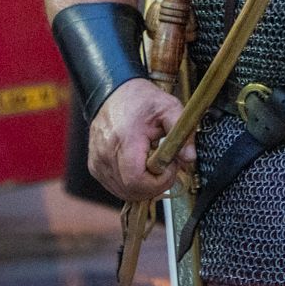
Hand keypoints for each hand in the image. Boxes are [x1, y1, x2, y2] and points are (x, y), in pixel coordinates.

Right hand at [89, 78, 193, 202]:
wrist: (113, 93)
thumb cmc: (140, 100)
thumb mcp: (169, 107)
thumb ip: (182, 133)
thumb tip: (189, 157)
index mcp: (125, 139)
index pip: (137, 179)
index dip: (158, 182)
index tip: (170, 168)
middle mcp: (106, 153)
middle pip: (131, 190)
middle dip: (154, 186)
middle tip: (165, 168)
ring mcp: (98, 162)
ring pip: (123, 192)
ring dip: (143, 187)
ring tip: (153, 166)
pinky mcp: (95, 166)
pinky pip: (115, 187)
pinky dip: (130, 185)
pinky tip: (140, 169)